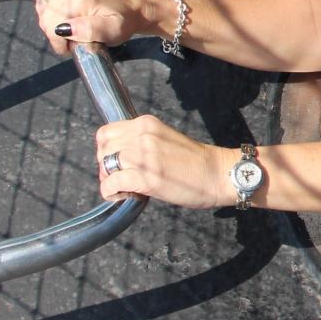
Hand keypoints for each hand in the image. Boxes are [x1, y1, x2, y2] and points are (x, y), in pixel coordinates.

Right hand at [35, 0, 148, 55]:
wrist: (130, 8)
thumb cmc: (122, 22)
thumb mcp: (112, 31)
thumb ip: (89, 31)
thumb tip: (63, 29)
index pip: (52, 26)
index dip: (60, 42)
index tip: (73, 46)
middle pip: (45, 17)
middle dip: (57, 32)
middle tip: (75, 36)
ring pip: (42, 7)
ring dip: (53, 20)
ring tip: (73, 25)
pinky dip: (47, 4)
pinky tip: (63, 11)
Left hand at [95, 115, 225, 207]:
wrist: (218, 174)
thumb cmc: (196, 162)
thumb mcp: (165, 139)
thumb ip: (143, 141)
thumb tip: (120, 156)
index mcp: (146, 124)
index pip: (106, 132)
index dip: (106, 149)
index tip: (115, 161)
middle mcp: (142, 136)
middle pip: (103, 149)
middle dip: (106, 165)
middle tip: (119, 178)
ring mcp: (143, 156)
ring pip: (105, 165)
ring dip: (109, 179)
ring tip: (124, 188)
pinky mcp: (145, 177)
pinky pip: (111, 184)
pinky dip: (111, 192)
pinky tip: (125, 195)